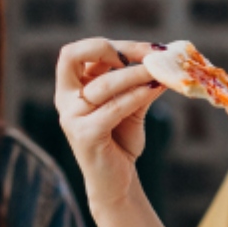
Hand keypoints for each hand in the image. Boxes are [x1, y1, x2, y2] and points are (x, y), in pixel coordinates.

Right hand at [55, 38, 165, 208]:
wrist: (117, 182)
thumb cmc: (121, 141)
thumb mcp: (130, 105)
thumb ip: (138, 83)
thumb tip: (163, 59)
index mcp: (70, 88)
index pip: (77, 52)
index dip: (107, 44)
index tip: (142, 50)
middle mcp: (64, 99)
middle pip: (73, 55)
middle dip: (114, 49)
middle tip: (150, 55)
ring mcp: (71, 117)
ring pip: (104, 83)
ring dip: (138, 73)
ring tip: (163, 71)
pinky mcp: (85, 135)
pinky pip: (114, 107)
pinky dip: (138, 95)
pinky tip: (157, 88)